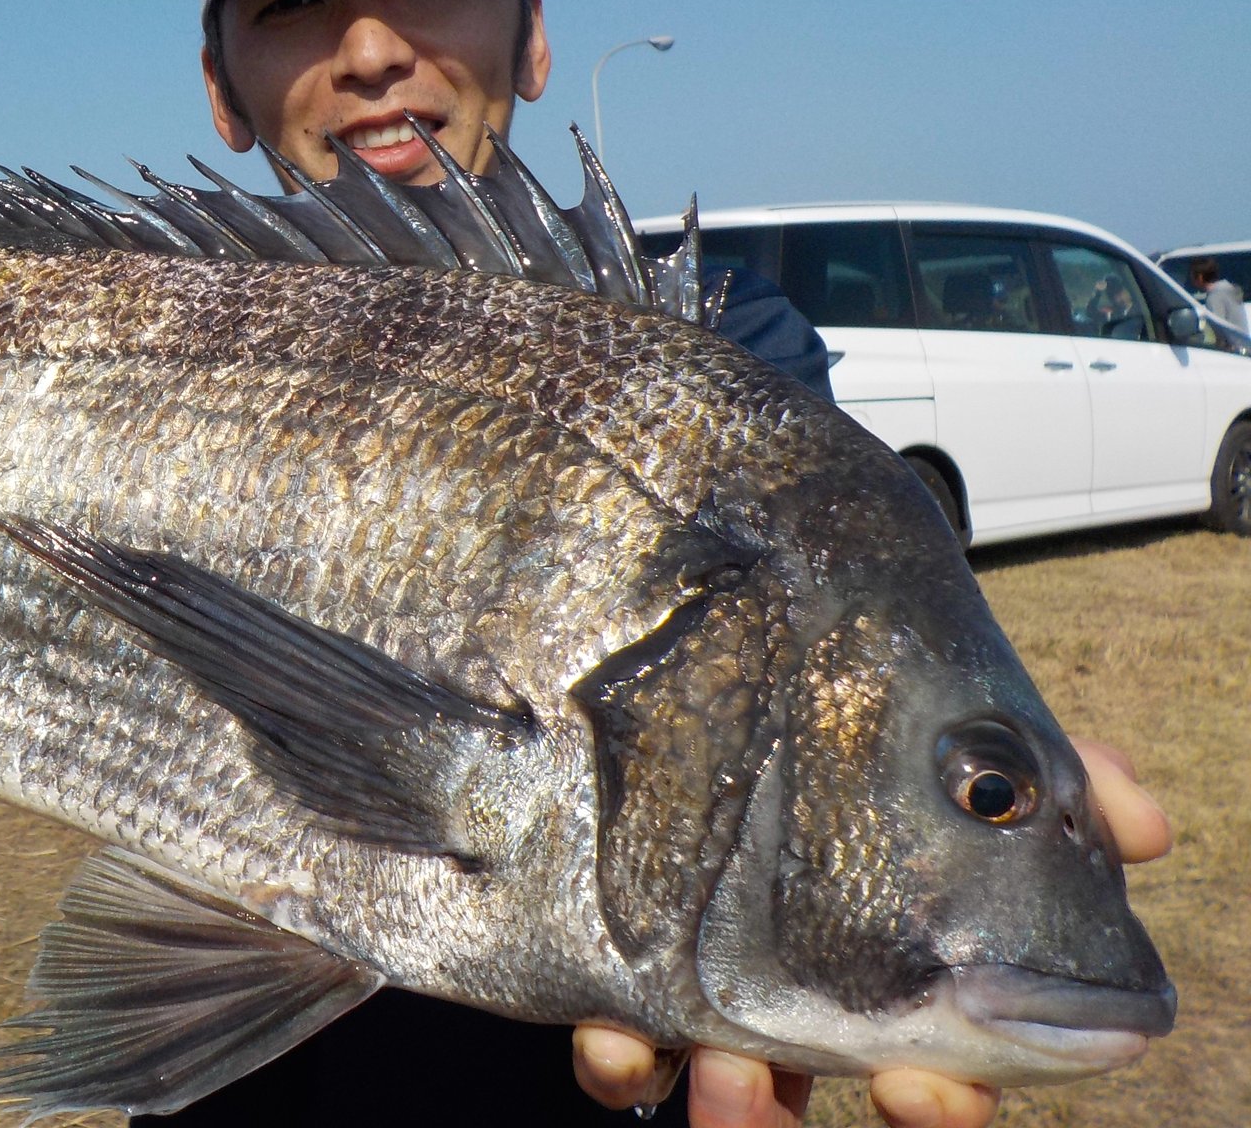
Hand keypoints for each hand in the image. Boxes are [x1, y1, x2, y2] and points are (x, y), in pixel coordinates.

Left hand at [570, 736, 1170, 1126]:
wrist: (729, 669)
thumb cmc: (857, 729)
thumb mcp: (960, 741)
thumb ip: (1060, 774)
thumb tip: (1141, 822)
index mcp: (888, 968)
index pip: (931, 1072)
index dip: (939, 1101)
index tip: (920, 1093)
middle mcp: (801, 992)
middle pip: (809, 1089)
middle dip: (792, 1115)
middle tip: (762, 1089)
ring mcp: (710, 983)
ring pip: (716, 1082)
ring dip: (715, 1099)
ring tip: (704, 1064)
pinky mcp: (625, 957)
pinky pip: (614, 1037)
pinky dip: (613, 1051)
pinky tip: (611, 1036)